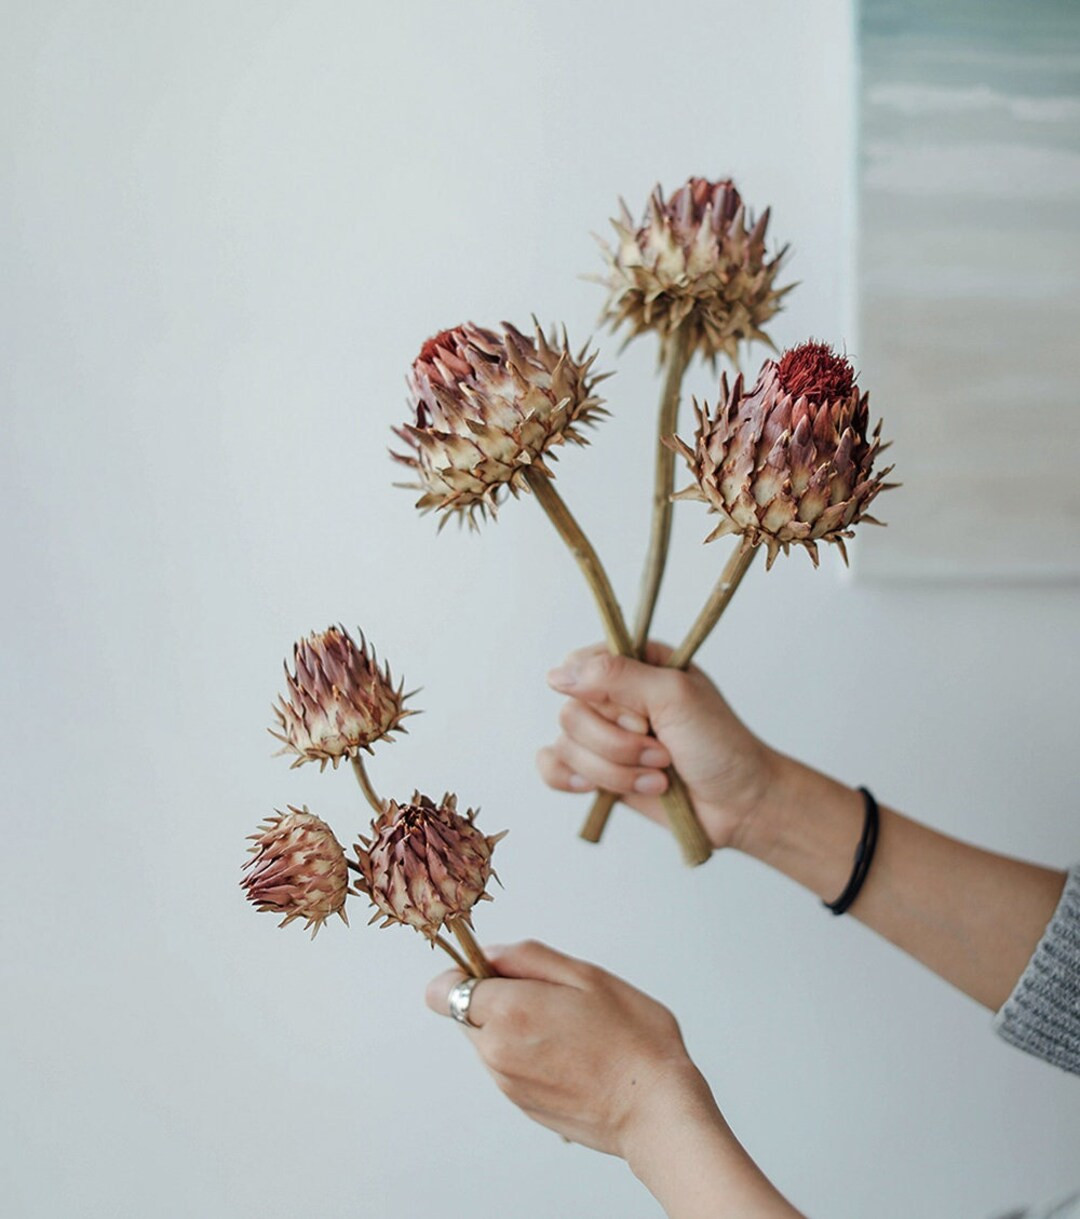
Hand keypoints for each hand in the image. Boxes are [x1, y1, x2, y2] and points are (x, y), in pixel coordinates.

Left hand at [425, 940, 717, 1157]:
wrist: (655, 1109)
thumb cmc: (631, 1039)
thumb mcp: (585, 975)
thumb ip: (528, 957)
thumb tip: (490, 955)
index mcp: (509, 1012)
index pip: (443, 988)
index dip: (467, 972)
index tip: (500, 970)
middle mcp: (496, 1051)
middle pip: (466, 1012)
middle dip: (495, 997)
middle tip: (549, 996)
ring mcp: (507, 1083)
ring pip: (487, 1040)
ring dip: (512, 1027)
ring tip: (566, 1027)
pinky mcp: (521, 1105)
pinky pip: (506, 1066)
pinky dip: (526, 1054)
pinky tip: (569, 1053)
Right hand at [536, 642, 778, 849]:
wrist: (738, 804)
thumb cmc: (719, 744)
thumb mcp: (674, 696)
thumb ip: (616, 676)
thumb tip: (557, 676)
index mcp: (635, 663)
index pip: (581, 666)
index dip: (603, 699)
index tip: (642, 716)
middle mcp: (614, 696)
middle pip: (570, 712)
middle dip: (617, 744)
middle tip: (661, 751)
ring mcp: (603, 734)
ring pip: (566, 745)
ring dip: (614, 771)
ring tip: (657, 775)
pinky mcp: (595, 770)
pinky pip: (552, 768)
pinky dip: (574, 780)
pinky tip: (599, 790)